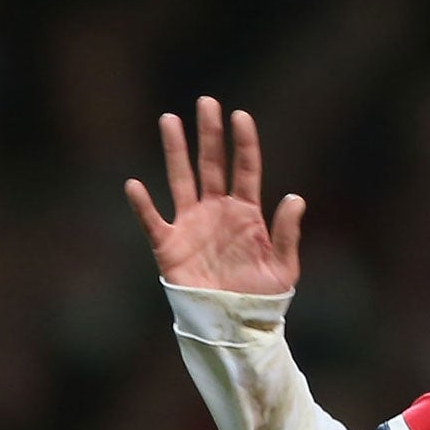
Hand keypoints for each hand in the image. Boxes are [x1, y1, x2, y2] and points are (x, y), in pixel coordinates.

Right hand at [125, 97, 304, 294]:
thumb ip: (287, 234)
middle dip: (209, 134)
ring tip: (169, 119)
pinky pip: (153, 221)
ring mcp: (192, 225)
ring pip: (181, 179)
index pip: (244, 168)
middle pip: (211, 164)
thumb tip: (295, 198)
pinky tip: (135, 185)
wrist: (234, 328)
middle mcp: (217, 212)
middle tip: (206, 102)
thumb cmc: (261, 299)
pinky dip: (143, 205)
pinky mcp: (170, 246)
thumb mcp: (283, 268)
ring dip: (175, 151)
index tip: (240, 116)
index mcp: (246, 213)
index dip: (243, 143)